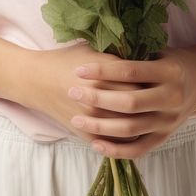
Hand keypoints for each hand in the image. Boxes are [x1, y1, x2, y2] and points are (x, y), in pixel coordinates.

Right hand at [27, 41, 147, 142]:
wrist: (39, 80)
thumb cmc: (68, 60)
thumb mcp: (95, 52)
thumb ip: (120, 59)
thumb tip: (147, 62)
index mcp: (105, 78)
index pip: (140, 84)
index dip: (151, 82)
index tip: (156, 78)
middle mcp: (100, 101)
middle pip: (136, 107)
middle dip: (148, 102)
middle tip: (154, 95)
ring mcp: (94, 121)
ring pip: (129, 128)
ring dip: (141, 122)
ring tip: (148, 112)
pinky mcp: (87, 135)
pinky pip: (115, 143)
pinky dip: (127, 139)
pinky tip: (135, 129)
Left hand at [64, 44, 195, 158]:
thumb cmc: (171, 59)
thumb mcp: (158, 50)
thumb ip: (133, 54)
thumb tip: (97, 48)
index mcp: (169, 71)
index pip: (130, 72)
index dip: (103, 71)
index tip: (79, 70)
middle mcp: (171, 98)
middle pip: (129, 103)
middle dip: (97, 99)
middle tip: (72, 93)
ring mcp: (169, 120)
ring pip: (131, 129)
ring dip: (101, 127)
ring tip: (76, 121)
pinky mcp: (166, 135)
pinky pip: (139, 148)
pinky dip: (117, 150)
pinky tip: (96, 144)